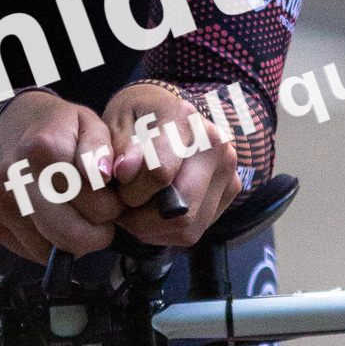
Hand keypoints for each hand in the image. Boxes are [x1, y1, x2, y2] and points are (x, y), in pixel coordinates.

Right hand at [0, 90, 124, 262]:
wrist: (0, 128)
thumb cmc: (53, 128)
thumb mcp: (86, 122)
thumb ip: (101, 147)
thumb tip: (102, 175)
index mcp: (45, 150)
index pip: (98, 207)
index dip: (113, 206)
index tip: (108, 196)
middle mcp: (16, 180)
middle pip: (71, 236)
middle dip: (95, 234)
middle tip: (98, 217)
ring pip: (51, 251)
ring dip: (71, 242)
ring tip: (73, 214)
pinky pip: (31, 253)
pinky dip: (48, 244)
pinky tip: (51, 219)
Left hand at [100, 83, 239, 249]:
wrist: (163, 114)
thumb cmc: (134, 119)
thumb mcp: (113, 123)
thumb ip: (115, 147)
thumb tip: (125, 171)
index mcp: (183, 118)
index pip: (160, 173)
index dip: (129, 189)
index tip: (117, 181)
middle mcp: (214, 144)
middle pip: (180, 209)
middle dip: (140, 218)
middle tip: (119, 207)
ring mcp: (228, 169)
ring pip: (187, 228)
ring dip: (150, 228)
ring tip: (133, 207)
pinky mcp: (230, 190)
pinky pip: (194, 231)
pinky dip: (164, 231)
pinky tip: (151, 210)